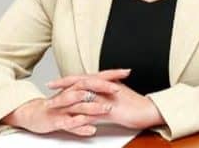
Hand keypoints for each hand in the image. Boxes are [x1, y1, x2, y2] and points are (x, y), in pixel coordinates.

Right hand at [0, 70, 126, 136]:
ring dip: (94, 106)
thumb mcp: (79, 96)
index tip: (126, 72)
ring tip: (107, 109)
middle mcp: (70, 93)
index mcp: (77, 86)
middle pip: (87, 86)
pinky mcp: (56, 120)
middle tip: (118, 89)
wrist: (34, 114)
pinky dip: (81, 126)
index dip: (111, 73)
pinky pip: (69, 123)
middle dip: (103, 87)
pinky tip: (91, 129)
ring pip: (79, 105)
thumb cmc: (59, 105)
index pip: (96, 76)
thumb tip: (114, 85)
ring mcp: (63, 107)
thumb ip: (94, 91)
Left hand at [48, 70, 163, 129]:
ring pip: (81, 98)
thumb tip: (100, 91)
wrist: (149, 110)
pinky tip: (66, 121)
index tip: (56, 81)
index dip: (69, 79)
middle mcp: (105, 88)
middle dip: (62, 85)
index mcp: (107, 83)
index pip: (85, 77)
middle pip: (79, 84)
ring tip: (52, 106)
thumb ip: (109, 91)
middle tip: (49, 86)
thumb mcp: (121, 94)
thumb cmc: (137, 105)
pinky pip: (89, 114)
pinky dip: (76, 117)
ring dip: (65, 102)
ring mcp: (106, 99)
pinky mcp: (108, 112)